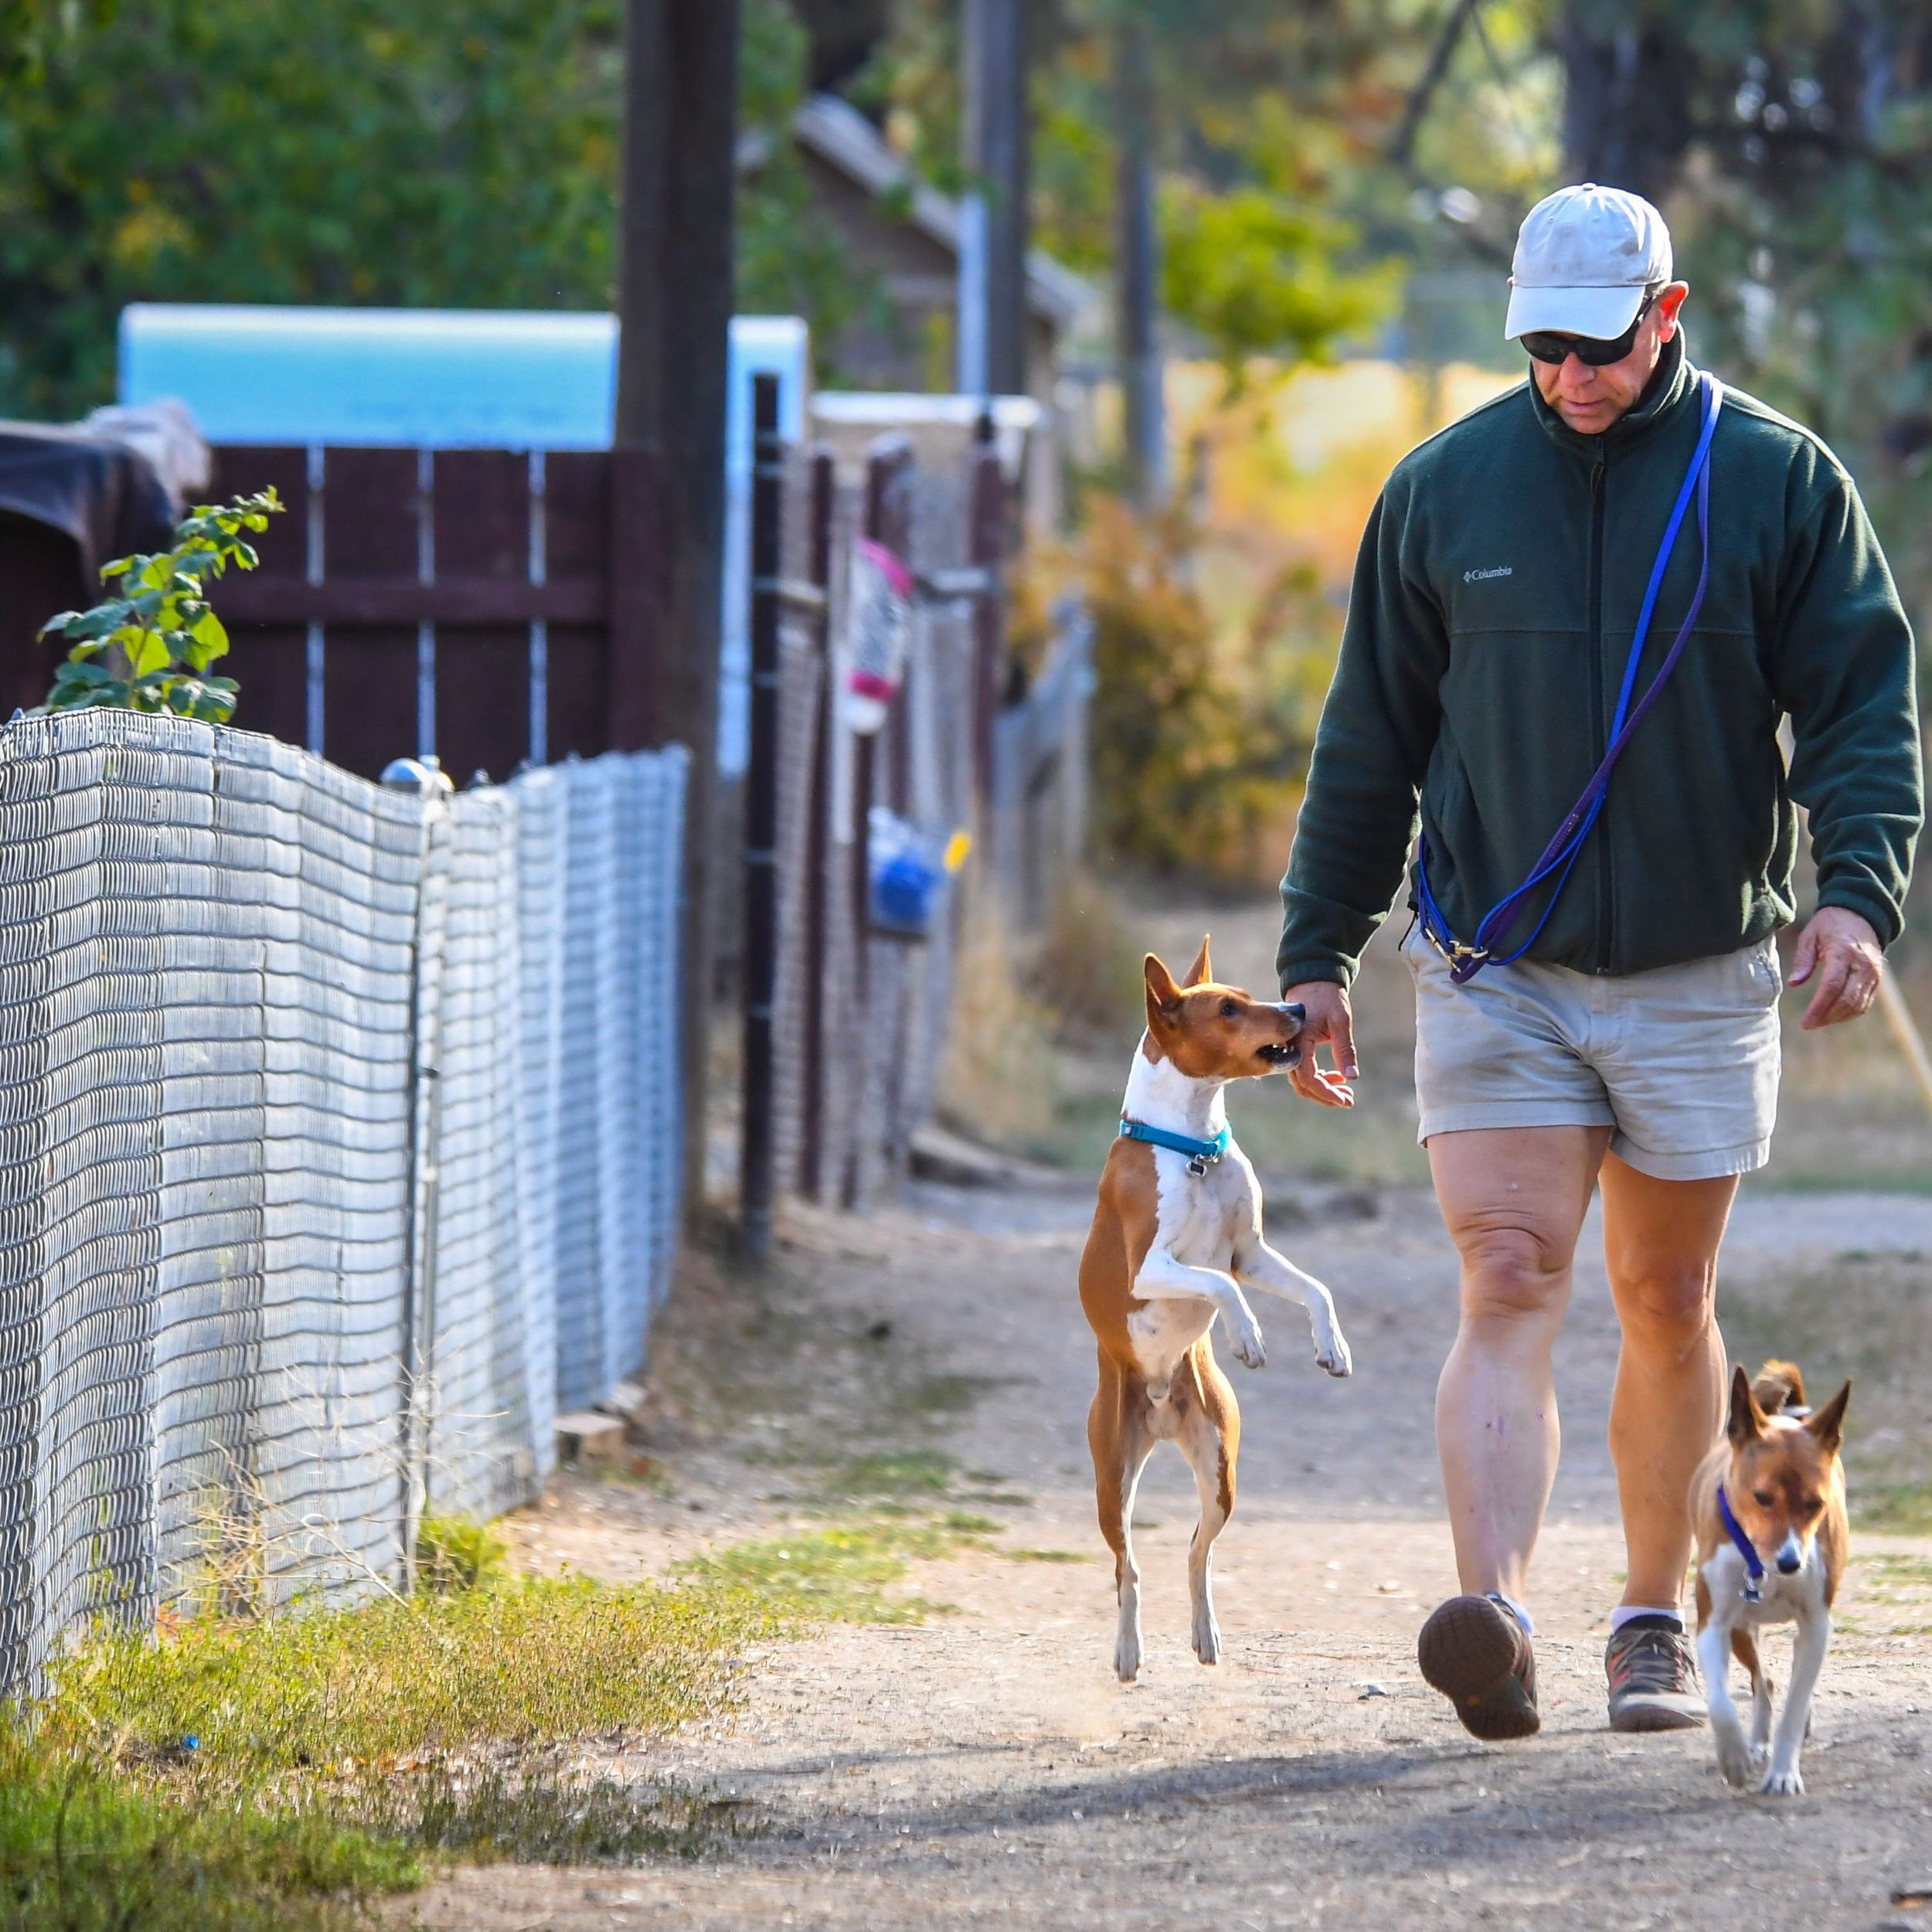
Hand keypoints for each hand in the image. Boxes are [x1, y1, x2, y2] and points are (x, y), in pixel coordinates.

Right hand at [1282, 980, 1356, 1107]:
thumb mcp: (1341, 1021)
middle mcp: (1288, 1047)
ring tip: (1345, 1091)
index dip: (1326, 1093)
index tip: (1346, 1100)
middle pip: (1302, 1085)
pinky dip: (1318, 1078)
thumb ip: (1345, 1049)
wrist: (1312, 978)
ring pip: (1301, 1080)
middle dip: (1325, 1096)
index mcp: (1298, 1040)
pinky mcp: (1294, 1047)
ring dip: (1322, 1089)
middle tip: (1349, 1099)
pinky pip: (1302, 1070)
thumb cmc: (1327, 996)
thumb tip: (1351, 1077)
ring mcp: (1289, 1048)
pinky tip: (1336, 1076)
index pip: (1308, 1077)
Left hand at [1788, 906, 1883, 1029]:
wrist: (1861, 914)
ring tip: (1818, 1022)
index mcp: (1843, 952)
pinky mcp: (1877, 979)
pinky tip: (1833, 1016)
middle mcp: (1863, 964)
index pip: (1832, 986)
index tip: (1805, 1022)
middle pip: (1847, 999)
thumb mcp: (1810, 935)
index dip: (1819, 1007)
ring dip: (1838, 1017)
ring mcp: (1873, 973)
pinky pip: (1865, 1002)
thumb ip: (1803, 960)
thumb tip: (1793, 983)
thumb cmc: (1830, 924)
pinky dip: (1850, 1013)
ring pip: (1858, 1004)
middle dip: (1827, 1016)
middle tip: (1809, 1025)